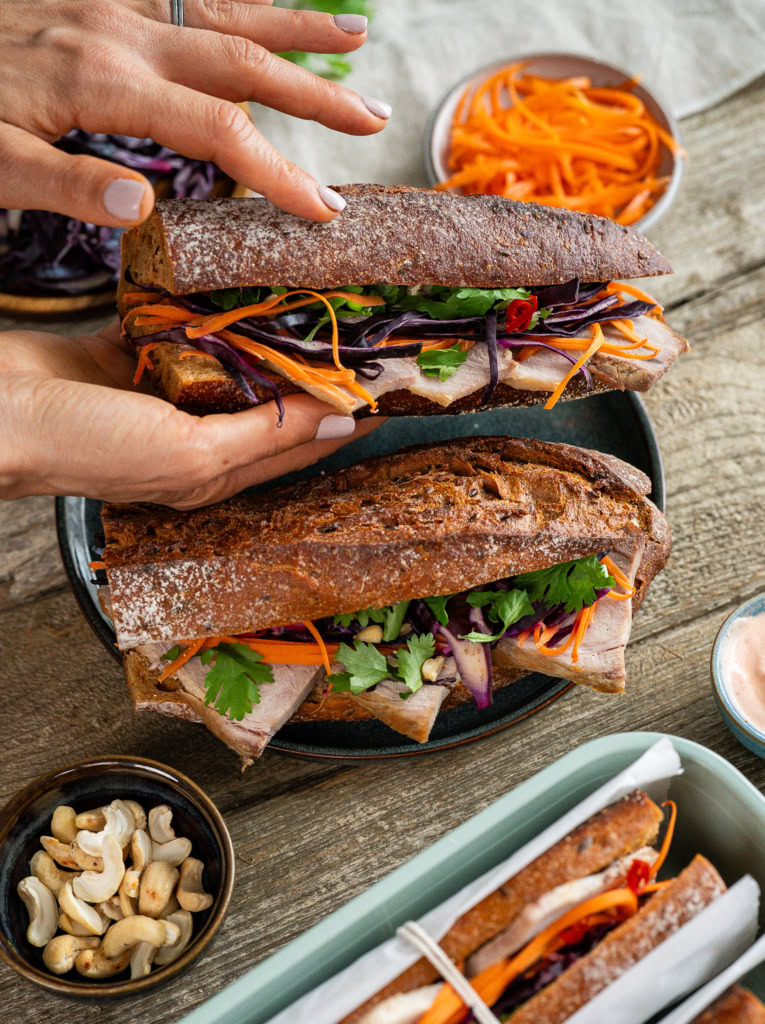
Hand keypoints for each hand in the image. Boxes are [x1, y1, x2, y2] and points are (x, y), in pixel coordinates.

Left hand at [0, 0, 389, 223]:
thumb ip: (64, 185)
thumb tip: (142, 209)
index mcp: (102, 80)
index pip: (217, 129)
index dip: (279, 171)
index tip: (323, 210)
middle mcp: (121, 31)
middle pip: (242, 60)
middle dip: (316, 92)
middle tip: (374, 118)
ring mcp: (116, 4)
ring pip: (225, 11)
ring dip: (295, 25)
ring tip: (356, 36)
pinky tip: (269, 7)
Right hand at [0, 325, 383, 507]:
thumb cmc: (86, 447)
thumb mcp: (190, 454)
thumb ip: (266, 435)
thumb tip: (341, 421)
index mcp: (216, 469)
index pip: (302, 441)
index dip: (347, 414)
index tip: (389, 381)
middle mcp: (197, 435)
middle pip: (272, 398)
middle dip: (312, 367)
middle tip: (355, 325)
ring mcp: (163, 393)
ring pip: (231, 360)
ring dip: (265, 332)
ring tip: (308, 296)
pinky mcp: (130, 356)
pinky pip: (183, 331)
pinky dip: (208, 310)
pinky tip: (233, 284)